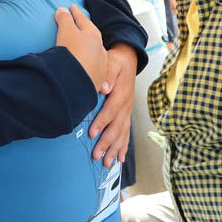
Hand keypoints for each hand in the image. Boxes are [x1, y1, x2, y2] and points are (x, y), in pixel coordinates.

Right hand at [55, 4, 106, 91]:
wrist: (75, 81)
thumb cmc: (72, 52)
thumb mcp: (66, 31)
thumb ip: (65, 19)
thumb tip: (62, 10)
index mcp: (94, 36)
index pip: (83, 20)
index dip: (76, 12)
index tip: (72, 6)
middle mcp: (100, 50)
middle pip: (92, 36)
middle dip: (85, 29)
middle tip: (78, 24)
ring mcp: (100, 66)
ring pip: (94, 53)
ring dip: (88, 48)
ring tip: (80, 46)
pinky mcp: (96, 80)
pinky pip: (91, 68)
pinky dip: (87, 63)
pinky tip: (82, 66)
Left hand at [89, 44, 136, 166]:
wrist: (129, 58)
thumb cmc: (116, 61)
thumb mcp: (112, 62)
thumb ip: (107, 74)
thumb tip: (104, 88)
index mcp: (121, 94)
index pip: (110, 111)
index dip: (101, 123)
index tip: (92, 134)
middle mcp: (126, 105)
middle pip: (117, 127)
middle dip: (107, 143)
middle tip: (97, 156)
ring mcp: (128, 111)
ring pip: (122, 134)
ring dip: (115, 149)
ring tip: (108, 163)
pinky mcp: (127, 114)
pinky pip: (126, 133)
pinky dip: (124, 146)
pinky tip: (121, 159)